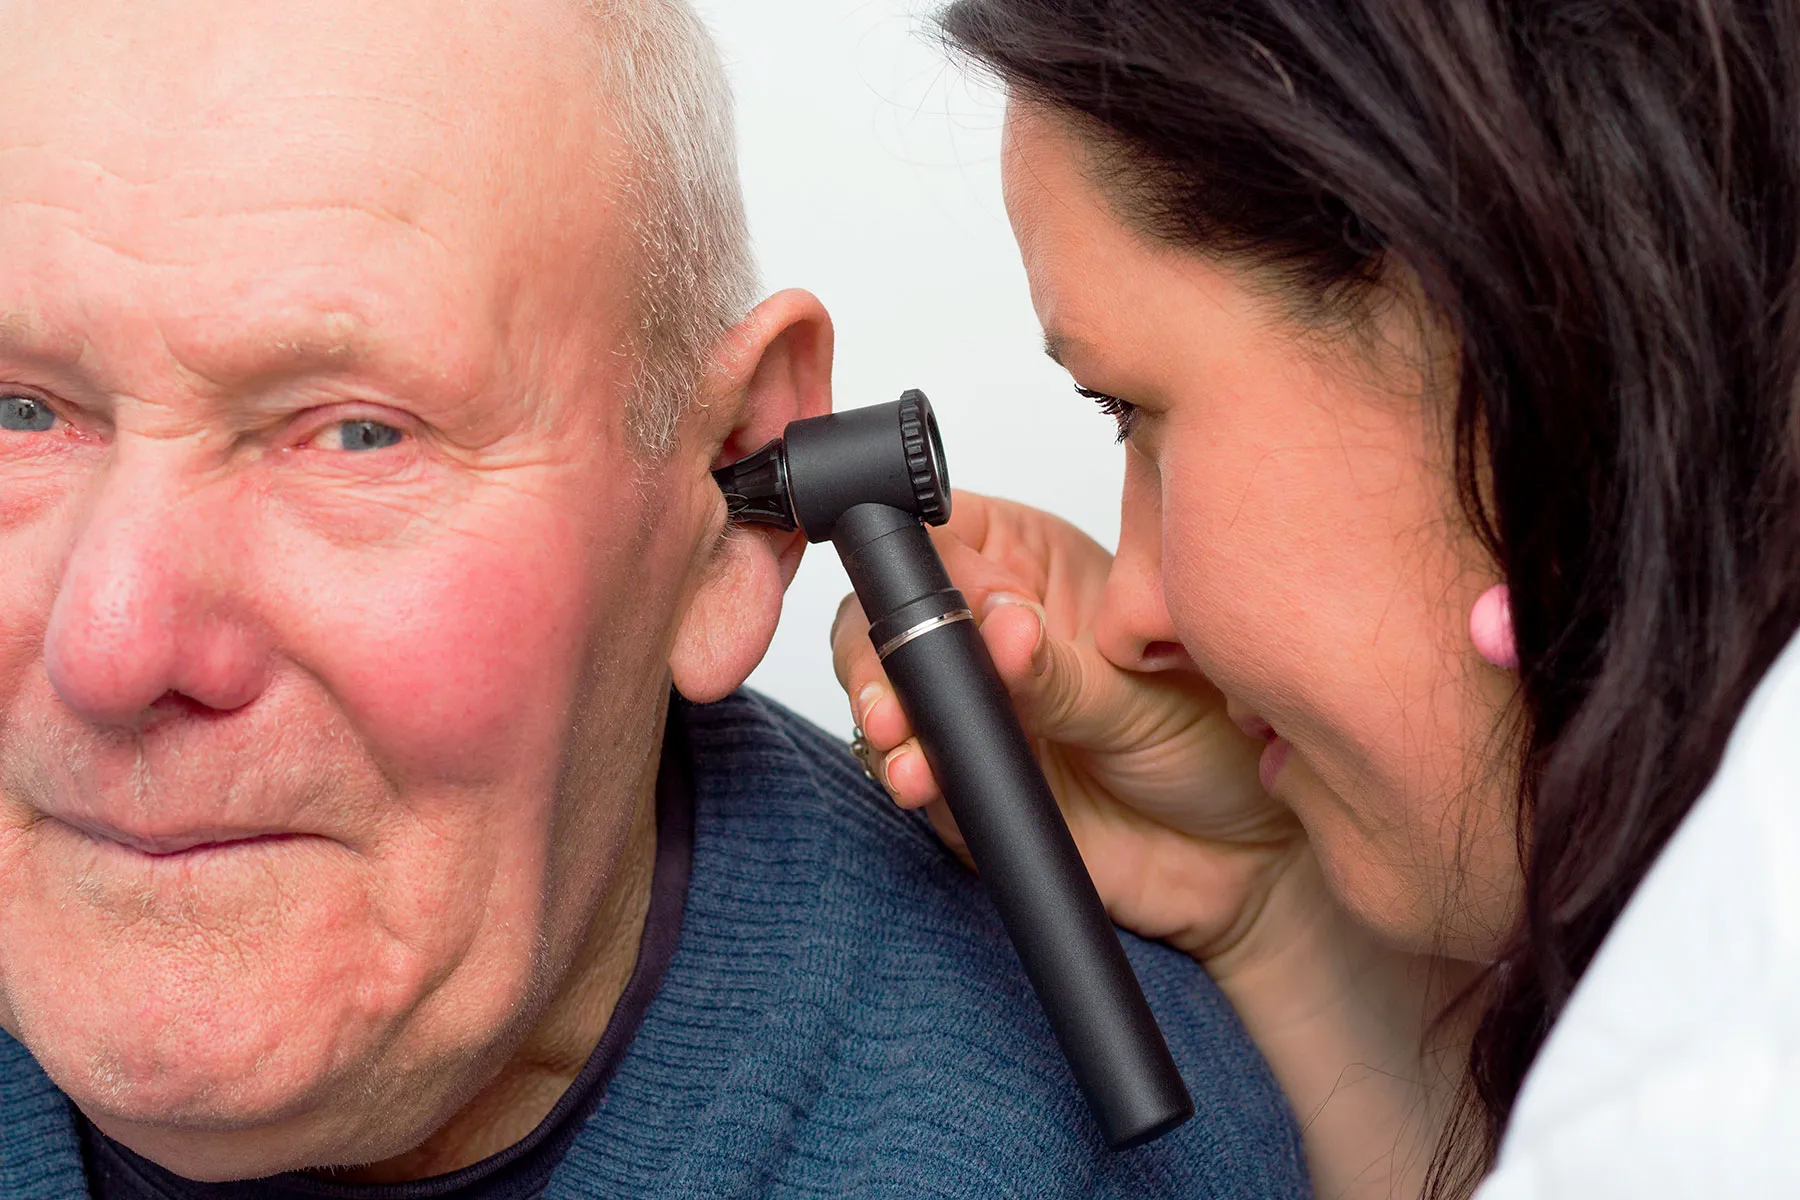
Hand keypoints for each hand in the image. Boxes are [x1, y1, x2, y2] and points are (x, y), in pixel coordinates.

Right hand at [832, 491, 1304, 959]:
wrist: (1240, 864)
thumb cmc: (1216, 747)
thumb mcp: (1141, 697)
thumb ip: (1059, 669)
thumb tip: (1001, 629)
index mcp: (1032, 568)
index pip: (944, 539)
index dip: (921, 563)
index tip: (940, 605)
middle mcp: (989, 633)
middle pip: (892, 614)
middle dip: (882, 650)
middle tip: (899, 690)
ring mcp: (971, 707)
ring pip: (888, 689)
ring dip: (883, 711)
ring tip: (902, 740)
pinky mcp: (963, 778)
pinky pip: (913, 767)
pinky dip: (905, 771)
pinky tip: (918, 777)